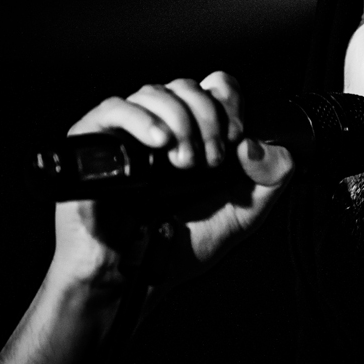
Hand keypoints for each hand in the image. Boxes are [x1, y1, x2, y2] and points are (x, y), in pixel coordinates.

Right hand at [53, 71, 293, 287]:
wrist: (135, 276)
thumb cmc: (181, 247)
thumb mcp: (243, 214)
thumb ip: (270, 179)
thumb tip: (261, 143)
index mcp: (199, 134)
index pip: (217, 88)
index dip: (231, 104)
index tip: (236, 139)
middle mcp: (165, 126)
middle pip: (189, 86)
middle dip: (208, 119)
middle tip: (210, 162)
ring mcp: (129, 131)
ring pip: (155, 92)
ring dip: (180, 122)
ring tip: (183, 164)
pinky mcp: (93, 141)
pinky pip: (114, 108)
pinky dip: (142, 120)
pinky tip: (160, 144)